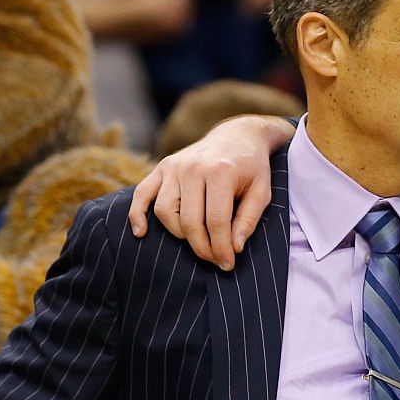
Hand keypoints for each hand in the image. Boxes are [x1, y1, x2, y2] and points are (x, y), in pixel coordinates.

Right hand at [127, 116, 295, 268]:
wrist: (238, 135)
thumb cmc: (252, 167)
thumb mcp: (262, 191)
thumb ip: (249, 220)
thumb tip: (234, 248)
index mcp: (220, 172)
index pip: (216, 221)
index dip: (221, 248)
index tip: (228, 263)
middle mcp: (193, 168)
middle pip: (189, 221)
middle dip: (202, 248)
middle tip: (215, 260)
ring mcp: (174, 166)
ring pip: (165, 212)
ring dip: (180, 234)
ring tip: (199, 242)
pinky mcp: (162, 167)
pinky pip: (142, 194)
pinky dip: (137, 215)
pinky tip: (141, 233)